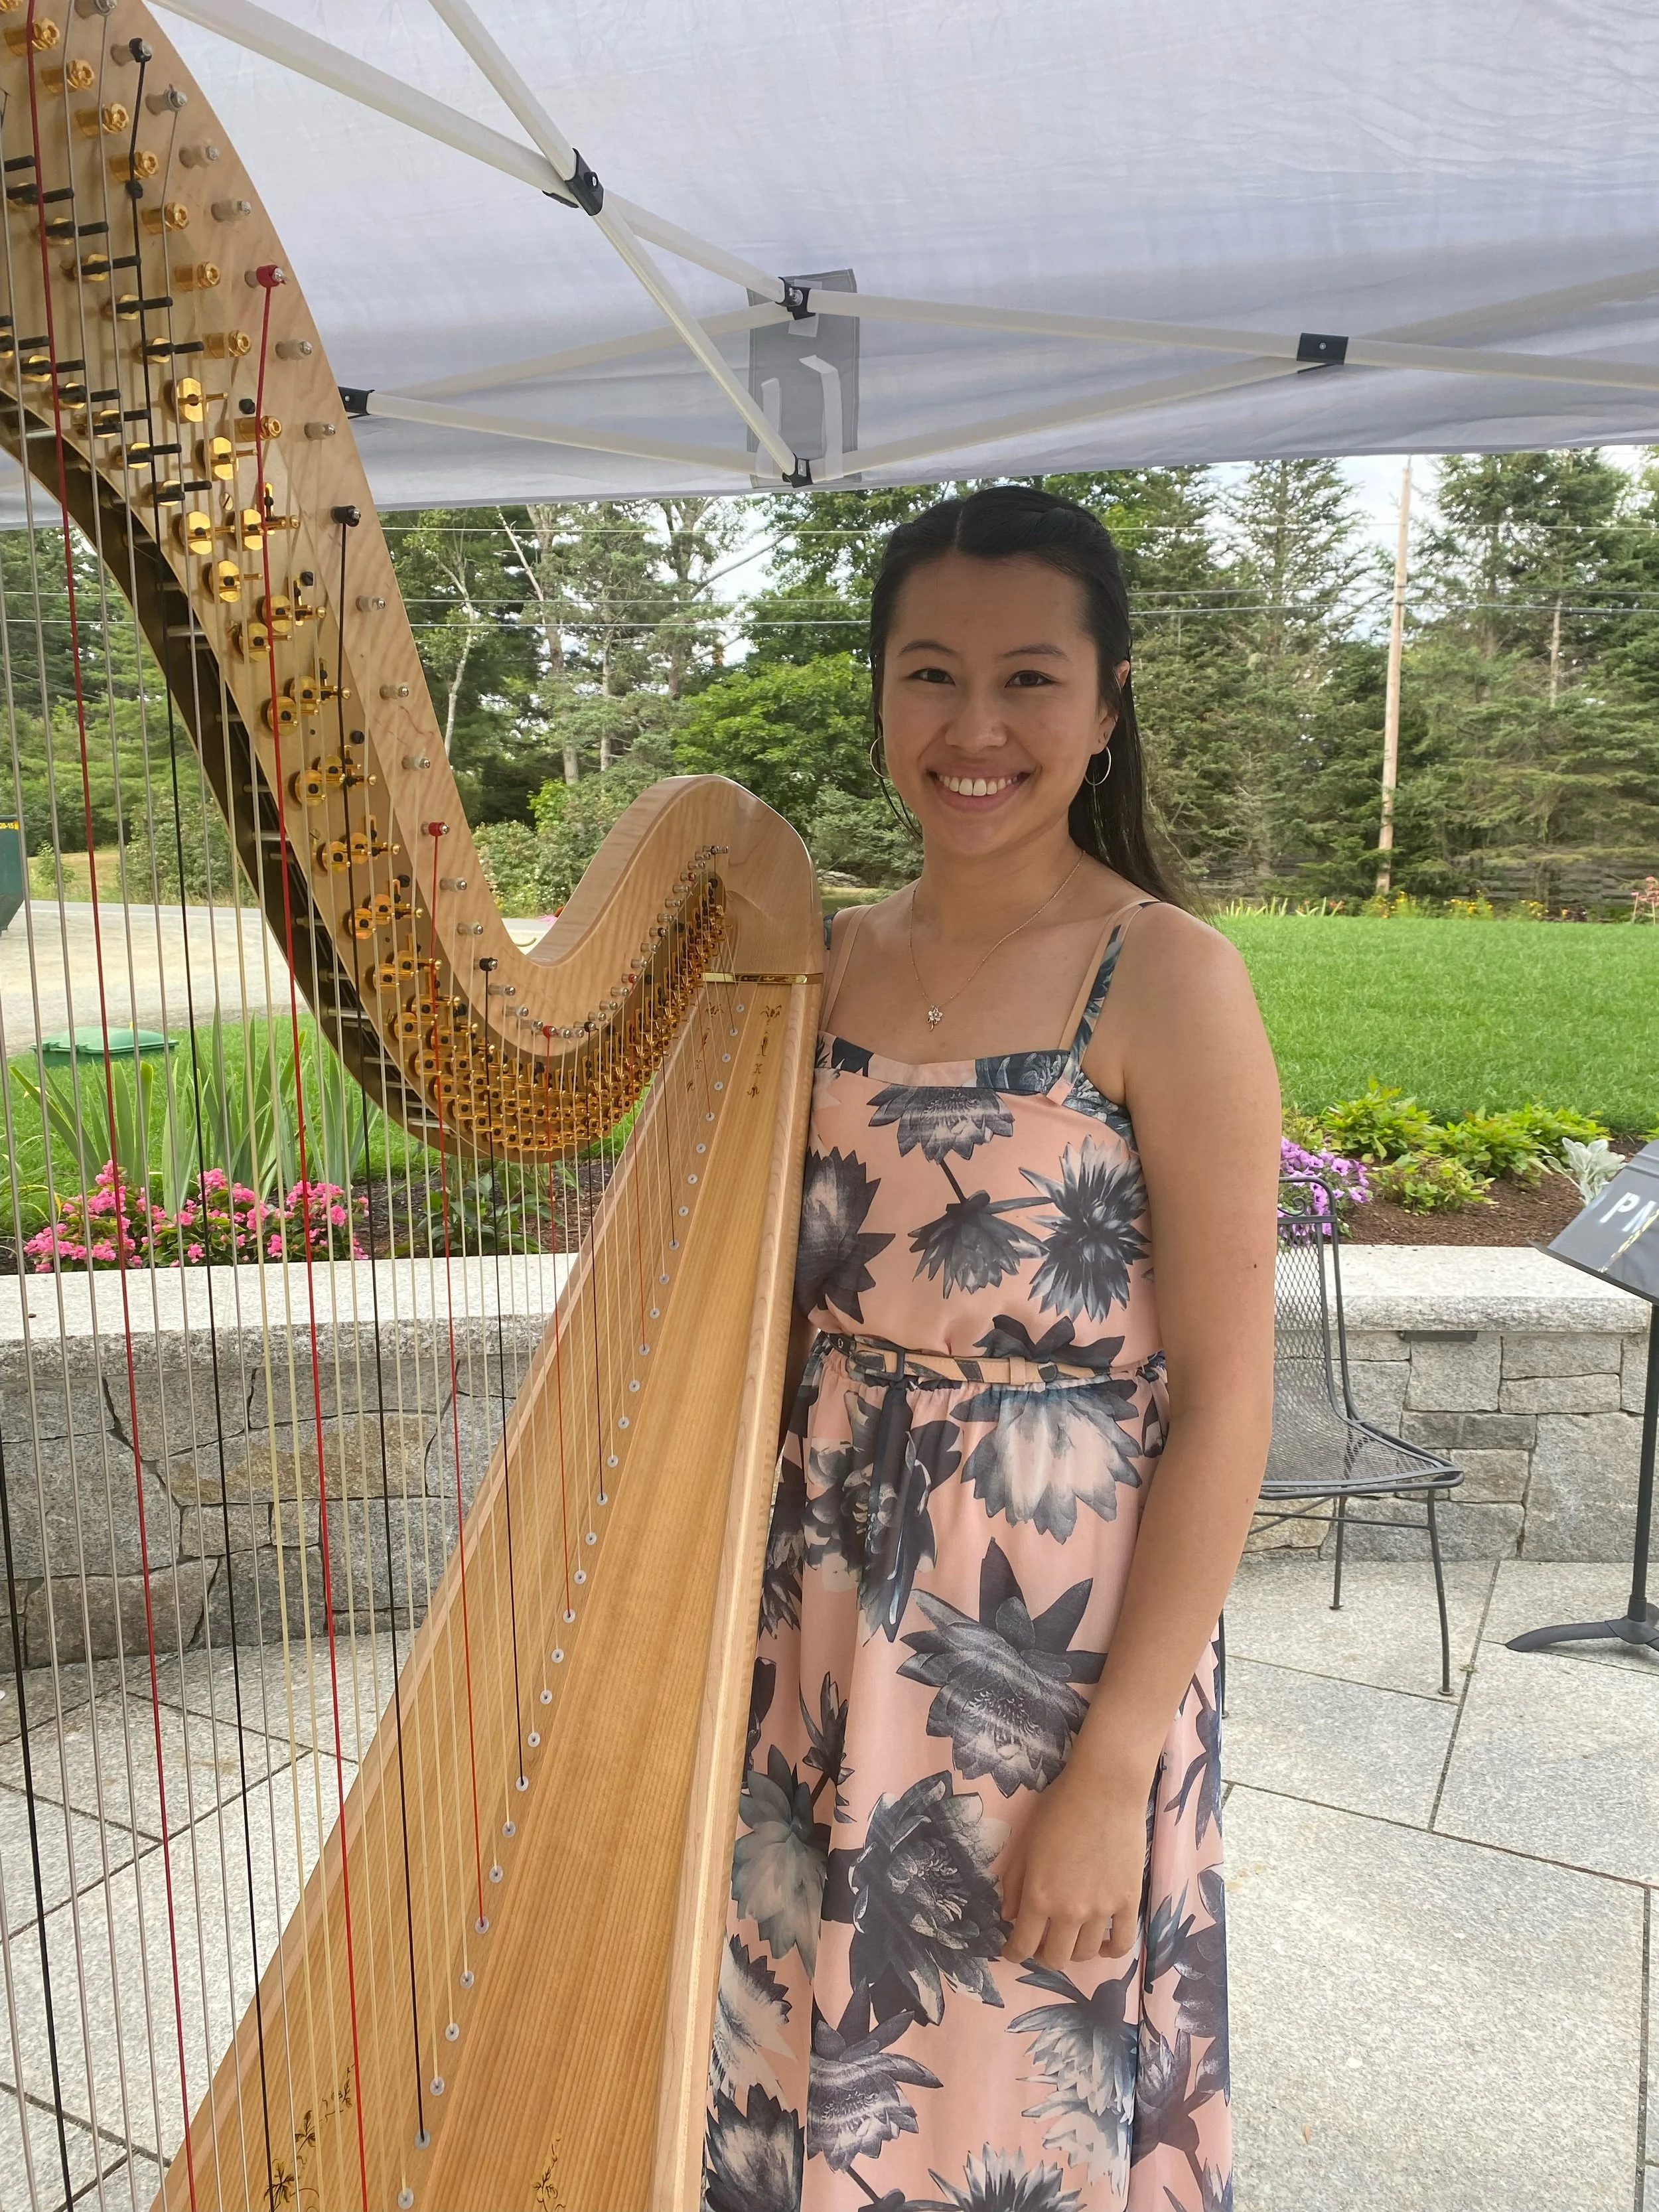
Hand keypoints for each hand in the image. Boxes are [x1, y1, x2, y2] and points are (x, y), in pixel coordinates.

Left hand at [998, 1751, 1152, 1968]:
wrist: (1104, 1789)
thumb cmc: (1059, 1809)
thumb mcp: (1025, 1843)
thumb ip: (1013, 1883)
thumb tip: (1008, 1916)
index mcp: (1039, 1896)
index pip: (1023, 1945)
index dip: (1013, 1953)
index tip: (1012, 1950)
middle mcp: (1069, 1911)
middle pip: (1055, 1957)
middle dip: (1042, 1954)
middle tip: (1041, 1940)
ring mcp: (1101, 1910)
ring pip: (1085, 1954)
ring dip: (1073, 1951)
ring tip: (1070, 1937)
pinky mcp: (1128, 1901)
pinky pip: (1122, 1943)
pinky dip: (1110, 1951)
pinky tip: (1103, 1944)